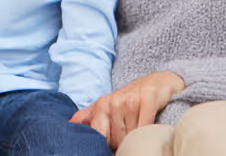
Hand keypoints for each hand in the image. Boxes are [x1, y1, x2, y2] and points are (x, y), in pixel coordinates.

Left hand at [69, 70, 184, 148]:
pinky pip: (145, 127)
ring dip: (137, 137)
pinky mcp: (147, 99)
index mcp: (101, 106)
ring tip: (140, 126)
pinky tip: (150, 126)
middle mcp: (114, 102)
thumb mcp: (107, 105)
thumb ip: (88, 116)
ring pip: (131, 136)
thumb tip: (68, 124)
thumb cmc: (130, 98)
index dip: (103, 145)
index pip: (97, 135)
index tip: (110, 145)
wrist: (157, 81)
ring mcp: (130, 100)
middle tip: (130, 132)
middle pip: (117, 140)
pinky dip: (148, 132)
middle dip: (124, 142)